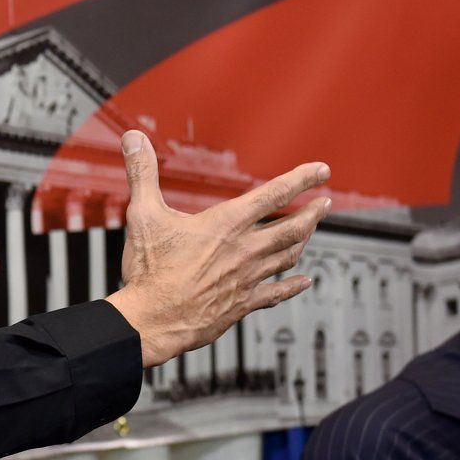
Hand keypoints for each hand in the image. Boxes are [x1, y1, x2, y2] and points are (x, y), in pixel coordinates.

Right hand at [105, 131, 330, 367]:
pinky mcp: (242, 304)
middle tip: (324, 203)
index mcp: (226, 224)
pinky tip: (304, 282)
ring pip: (288, 256)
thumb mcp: (143, 214)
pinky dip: (293, 286)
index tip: (320, 170)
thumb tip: (134, 138)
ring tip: (312, 230)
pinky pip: (275, 293)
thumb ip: (142, 173)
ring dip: (304, 240)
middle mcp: (244, 250)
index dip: (302, 179)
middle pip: (291, 227)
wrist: (152, 320)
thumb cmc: (149, 270)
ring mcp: (247, 279)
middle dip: (312, 212)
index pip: (274, 194)